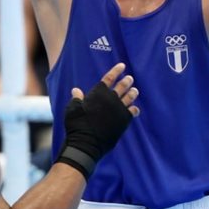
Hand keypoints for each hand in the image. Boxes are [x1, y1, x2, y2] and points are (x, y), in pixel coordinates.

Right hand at [57, 62, 139, 180]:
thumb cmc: (76, 125)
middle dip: (127, 81)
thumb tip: (76, 90)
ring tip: (135, 90)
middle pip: (122, 86)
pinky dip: (134, 109)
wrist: (86, 142)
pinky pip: (132, 112)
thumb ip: (77, 99)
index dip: (116, 70)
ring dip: (132, 93)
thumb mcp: (72, 110)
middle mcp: (110, 99)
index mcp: (98, 93)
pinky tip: (135, 109)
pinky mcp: (124, 121)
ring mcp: (118, 109)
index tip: (122, 65)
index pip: (109, 78)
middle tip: (130, 78)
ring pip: (129, 97)